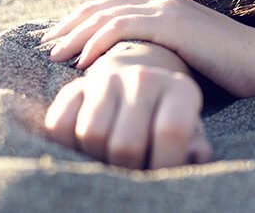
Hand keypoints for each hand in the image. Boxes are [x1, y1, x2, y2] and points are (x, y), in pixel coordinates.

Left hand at [43, 0, 254, 96]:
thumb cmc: (233, 64)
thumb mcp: (191, 52)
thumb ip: (164, 48)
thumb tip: (137, 62)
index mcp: (167, 2)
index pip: (112, 6)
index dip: (82, 21)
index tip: (62, 41)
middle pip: (101, 6)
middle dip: (70, 25)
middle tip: (49, 45)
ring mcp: (167, 8)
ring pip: (105, 14)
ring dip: (75, 34)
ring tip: (56, 55)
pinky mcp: (170, 23)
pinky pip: (120, 28)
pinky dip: (96, 42)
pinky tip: (84, 62)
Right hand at [44, 64, 212, 168]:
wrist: (137, 90)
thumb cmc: (166, 122)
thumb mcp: (190, 134)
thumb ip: (195, 148)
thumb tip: (192, 157)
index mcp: (180, 89)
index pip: (171, 131)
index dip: (164, 163)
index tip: (160, 176)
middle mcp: (144, 77)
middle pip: (126, 142)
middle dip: (128, 169)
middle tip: (133, 171)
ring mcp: (107, 79)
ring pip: (92, 135)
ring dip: (98, 159)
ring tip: (113, 160)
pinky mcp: (74, 88)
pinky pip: (59, 126)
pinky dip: (68, 147)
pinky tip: (89, 149)